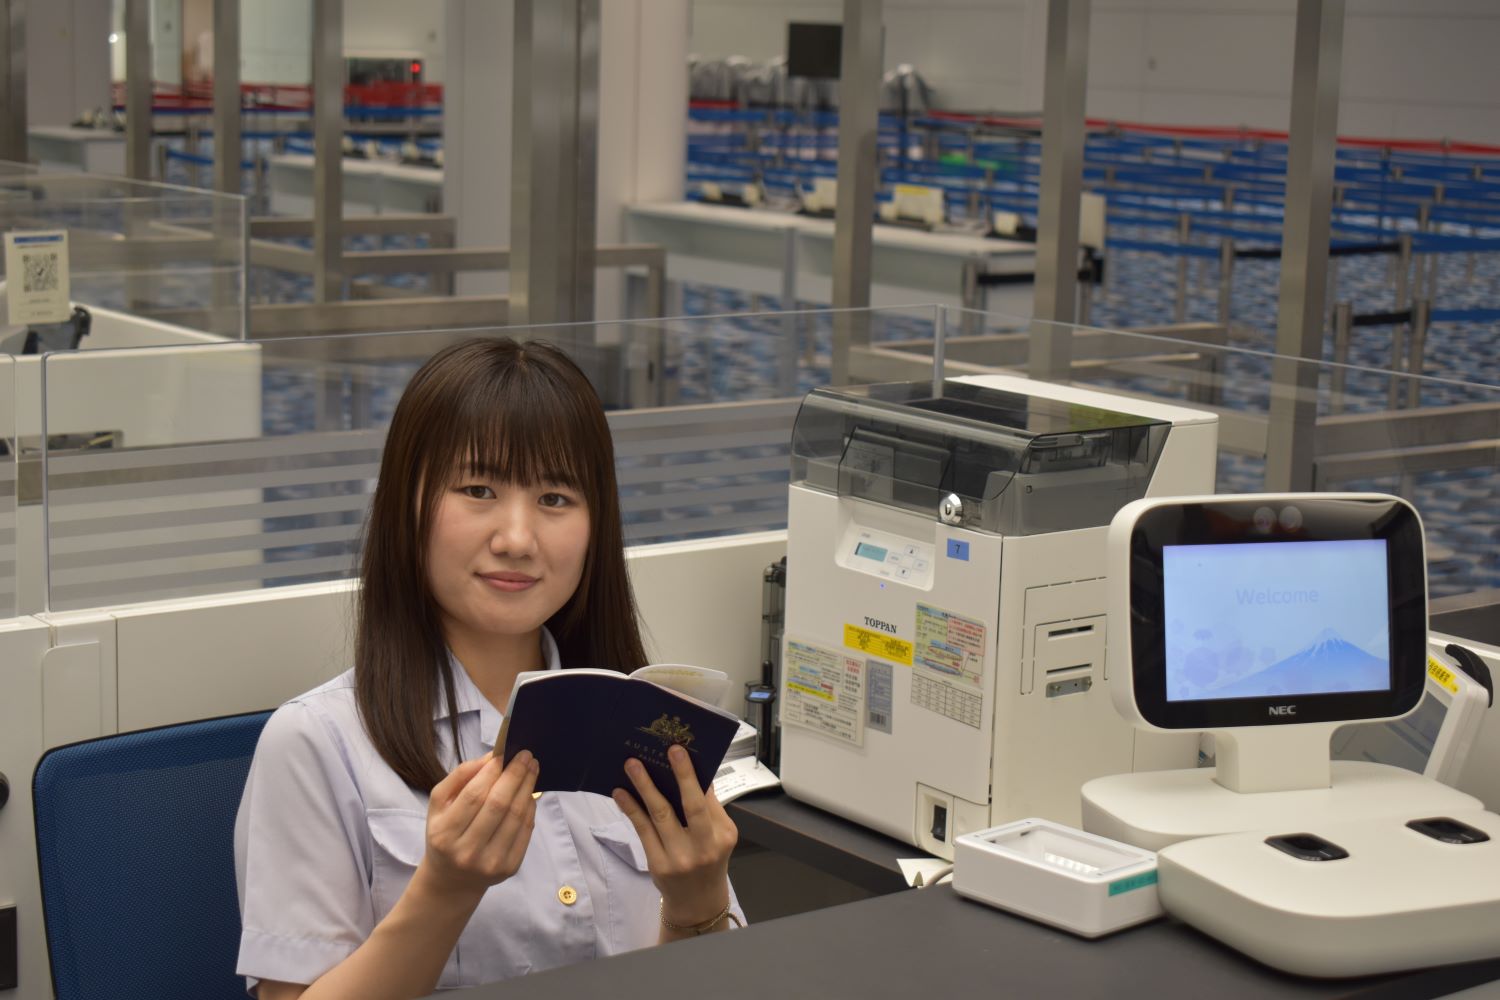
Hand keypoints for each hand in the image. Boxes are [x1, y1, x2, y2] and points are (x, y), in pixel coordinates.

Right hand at [419, 750, 539, 900]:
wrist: (452, 880)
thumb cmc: (445, 834)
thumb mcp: (439, 805)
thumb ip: (460, 777)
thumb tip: (490, 758)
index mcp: (444, 833)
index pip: (473, 795)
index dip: (492, 771)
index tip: (505, 753)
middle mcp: (466, 852)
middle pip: (498, 804)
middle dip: (515, 775)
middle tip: (526, 755)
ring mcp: (490, 863)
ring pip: (516, 816)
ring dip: (527, 788)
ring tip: (532, 769)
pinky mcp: (510, 869)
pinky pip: (526, 831)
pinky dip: (530, 807)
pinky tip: (530, 793)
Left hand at [612, 744, 737, 926]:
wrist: (697, 902)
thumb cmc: (709, 860)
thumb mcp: (720, 836)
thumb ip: (710, 807)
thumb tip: (697, 773)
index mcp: (722, 835)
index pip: (707, 800)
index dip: (692, 775)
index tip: (679, 751)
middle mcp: (703, 847)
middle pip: (690, 807)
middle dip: (679, 776)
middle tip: (667, 751)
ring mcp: (679, 858)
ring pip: (660, 815)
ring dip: (645, 787)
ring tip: (632, 765)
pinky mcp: (658, 864)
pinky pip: (643, 830)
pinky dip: (631, 809)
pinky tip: (621, 793)